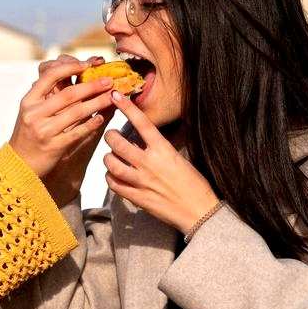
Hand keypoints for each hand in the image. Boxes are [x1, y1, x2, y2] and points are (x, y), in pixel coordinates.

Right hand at [36, 56, 116, 203]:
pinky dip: (92, 123)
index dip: (70, 67)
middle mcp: (34, 114)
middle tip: (109, 80)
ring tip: (112, 97)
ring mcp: (44, 131)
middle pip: (68, 94)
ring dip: (98, 102)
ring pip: (76, 112)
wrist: (19, 164)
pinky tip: (102, 117)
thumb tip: (76, 74)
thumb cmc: (30, 132)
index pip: (50, 76)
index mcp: (29, 101)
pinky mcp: (54, 146)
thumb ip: (49, 94)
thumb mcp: (32, 111)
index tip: (88, 64)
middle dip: (92, 85)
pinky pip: (78, 132)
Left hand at [103, 91, 219, 232]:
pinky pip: (114, 185)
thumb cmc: (195, 184)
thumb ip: (161, 149)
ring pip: (112, 164)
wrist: (200, 212)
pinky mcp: (138, 198)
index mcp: (164, 150)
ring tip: (110, 156)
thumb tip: (147, 139)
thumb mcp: (180, 159)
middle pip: (119, 144)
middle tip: (111, 136)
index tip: (116, 96)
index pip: (142, 123)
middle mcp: (150, 164)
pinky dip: (110, 178)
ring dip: (107, 158)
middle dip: (110, 136)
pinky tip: (113, 175)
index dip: (127, 107)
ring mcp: (142, 182)